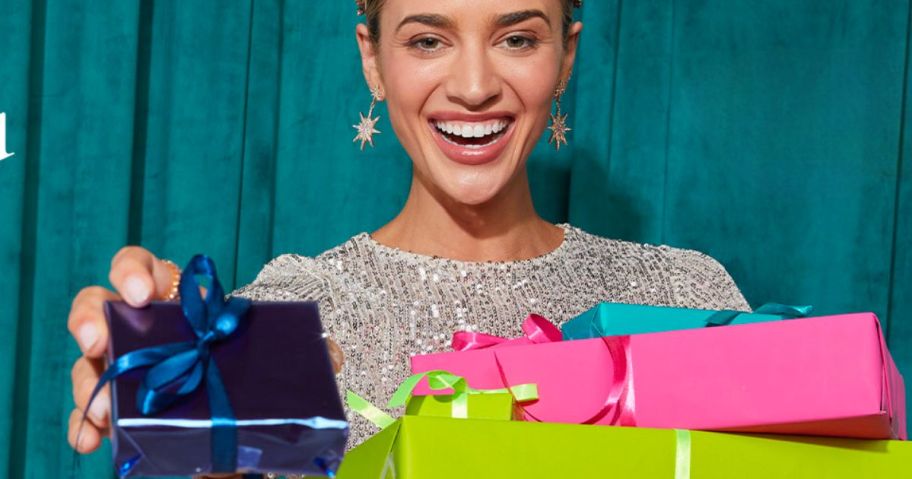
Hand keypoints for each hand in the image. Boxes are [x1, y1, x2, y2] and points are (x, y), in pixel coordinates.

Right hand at [67, 247, 345, 452]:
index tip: (144, 293)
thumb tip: (332, 356)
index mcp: (182, 307)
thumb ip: (310, 354)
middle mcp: (147, 334)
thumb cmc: (259, 382)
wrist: (252, 436)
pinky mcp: (125, 416)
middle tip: (99, 341)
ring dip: (88, 383)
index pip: (147, 270)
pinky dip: (82, 425)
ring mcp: (129, 374)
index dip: (135, 270)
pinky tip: (88, 440)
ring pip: (89, 364)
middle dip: (91, 317)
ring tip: (102, 412)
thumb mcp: (285, 363)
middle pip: (100, 307)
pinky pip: (91, 416)